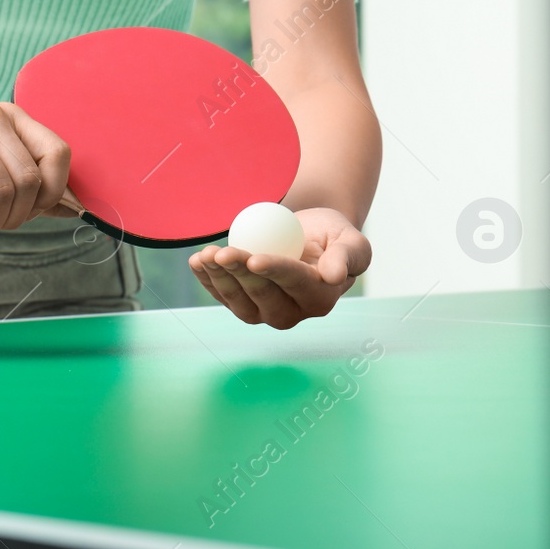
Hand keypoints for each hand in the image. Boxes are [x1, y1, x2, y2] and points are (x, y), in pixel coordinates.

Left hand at [188, 207, 370, 328]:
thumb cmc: (334, 236)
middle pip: (264, 297)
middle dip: (241, 275)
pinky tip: (197, 261)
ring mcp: (266, 312)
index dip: (275, 272)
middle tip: (224, 252)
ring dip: (219, 279)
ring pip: (240, 303)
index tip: (255, 258)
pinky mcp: (244, 304)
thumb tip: (334, 276)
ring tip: (206, 254)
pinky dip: (207, 279)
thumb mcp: (352, 241)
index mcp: (321, 298)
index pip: (296, 284)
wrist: (309, 236)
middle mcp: (293, 312)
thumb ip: (348, 256)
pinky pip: (223, 296)